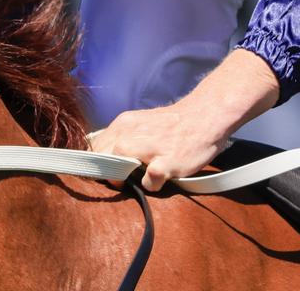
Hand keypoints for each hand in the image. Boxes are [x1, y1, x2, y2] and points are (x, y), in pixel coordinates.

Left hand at [88, 49, 280, 191]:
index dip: (95, 161)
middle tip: (117, 180)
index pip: (94, 145)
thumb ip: (124, 135)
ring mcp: (150, 147)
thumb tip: (105, 154)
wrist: (205, 116)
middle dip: (104, 171)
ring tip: (134, 181)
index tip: (100, 171)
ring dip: (122, 178)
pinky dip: (150, 185)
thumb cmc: (173, 124)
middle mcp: (132, 133)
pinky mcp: (167, 161)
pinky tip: (158, 181)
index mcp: (124, 123)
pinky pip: (149, 179)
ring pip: (118, 164)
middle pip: (101, 156)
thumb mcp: (141, 122)